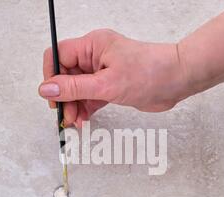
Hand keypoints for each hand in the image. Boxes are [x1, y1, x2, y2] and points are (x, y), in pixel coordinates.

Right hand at [39, 29, 190, 127]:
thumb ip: (75, 87)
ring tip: (76, 122)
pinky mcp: (110, 87)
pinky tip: (84, 120)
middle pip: (67, 76)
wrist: (176, 81)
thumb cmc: (149, 72)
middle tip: (67, 117)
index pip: (58, 56)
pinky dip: (86, 109)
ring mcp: (102, 73)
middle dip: (64, 98)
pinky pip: (90, 97)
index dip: (51, 77)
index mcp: (92, 46)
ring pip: (78, 89)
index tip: (53, 98)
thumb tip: (47, 88)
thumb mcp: (107, 83)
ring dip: (74, 106)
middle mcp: (95, 57)